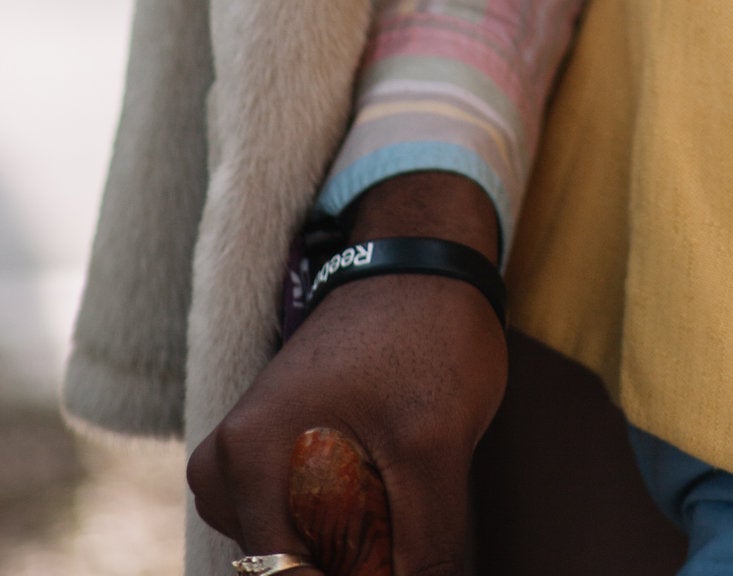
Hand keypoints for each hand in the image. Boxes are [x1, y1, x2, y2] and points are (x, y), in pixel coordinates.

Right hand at [188, 175, 506, 575]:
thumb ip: (426, 548)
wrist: (426, 258)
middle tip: (406, 522)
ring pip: (296, 552)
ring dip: (350, 550)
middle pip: (288, 572)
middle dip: (354, 564)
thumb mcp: (438, 447)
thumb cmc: (428, 336)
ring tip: (403, 501)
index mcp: (244, 461)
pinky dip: (343, 527)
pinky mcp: (267, 451)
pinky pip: (297, 521)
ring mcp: (240, 457)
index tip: (401, 563)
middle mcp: (223, 464)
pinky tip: (390, 495)